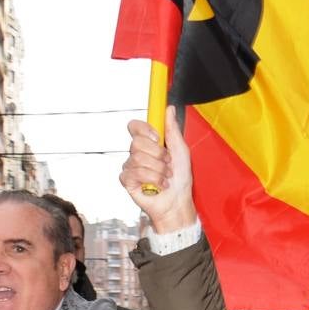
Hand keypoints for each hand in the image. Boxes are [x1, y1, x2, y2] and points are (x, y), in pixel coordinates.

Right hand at [120, 110, 197, 233]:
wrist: (178, 201)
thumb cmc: (180, 177)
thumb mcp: (181, 150)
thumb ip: (172, 129)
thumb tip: (169, 108)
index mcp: (148, 143)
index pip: (134, 126)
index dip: (144, 129)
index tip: (157, 137)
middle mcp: (136, 153)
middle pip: (136, 142)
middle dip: (158, 154)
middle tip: (168, 163)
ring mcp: (130, 166)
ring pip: (138, 158)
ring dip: (158, 169)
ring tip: (166, 177)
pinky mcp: (127, 180)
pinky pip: (135, 172)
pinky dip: (153, 179)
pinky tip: (159, 185)